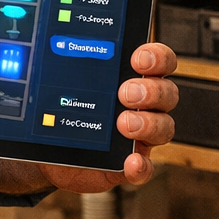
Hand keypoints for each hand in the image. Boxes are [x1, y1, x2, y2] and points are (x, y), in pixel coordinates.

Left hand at [39, 43, 177, 192]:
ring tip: (124, 124)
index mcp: (133, 78)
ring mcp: (140, 137)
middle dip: (152, 91)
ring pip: (165, 128)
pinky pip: (146, 169)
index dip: (158, 57)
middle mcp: (143, 106)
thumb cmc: (65, 109)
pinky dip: (141, 167)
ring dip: (149, 125)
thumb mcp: (67, 86)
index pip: (160, 61)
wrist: (52, 147)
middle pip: (167, 93)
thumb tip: (51, 49)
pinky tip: (130, 163)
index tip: (138, 59)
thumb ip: (72, 70)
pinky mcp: (129, 165)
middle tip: (125, 93)